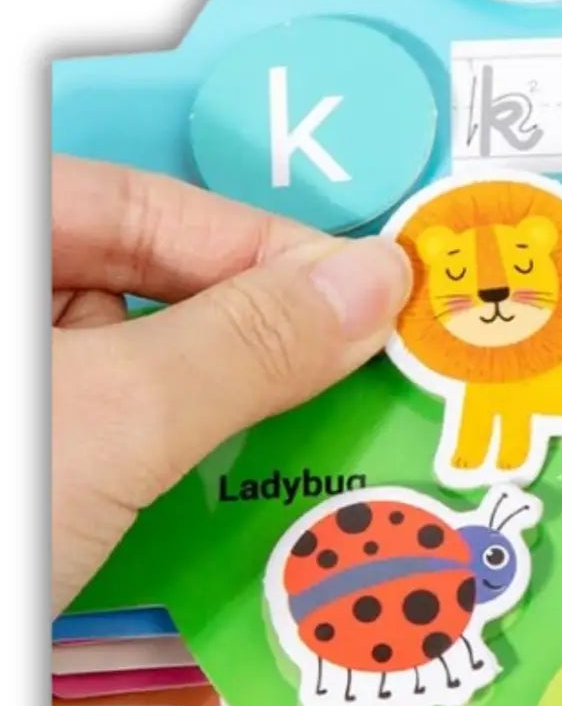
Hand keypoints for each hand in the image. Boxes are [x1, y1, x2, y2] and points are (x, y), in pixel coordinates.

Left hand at [51, 157, 409, 615]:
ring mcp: (11, 406)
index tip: (368, 303)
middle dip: (248, 337)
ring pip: (126, 371)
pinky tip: (225, 502)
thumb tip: (379, 280)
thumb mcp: (114, 421)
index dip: (265, 246)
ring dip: (216, 411)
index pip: (142, 204)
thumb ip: (250, 342)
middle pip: (136, 286)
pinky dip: (167, 465)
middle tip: (350, 380)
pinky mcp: (19, 478)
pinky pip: (102, 440)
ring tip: (304, 450)